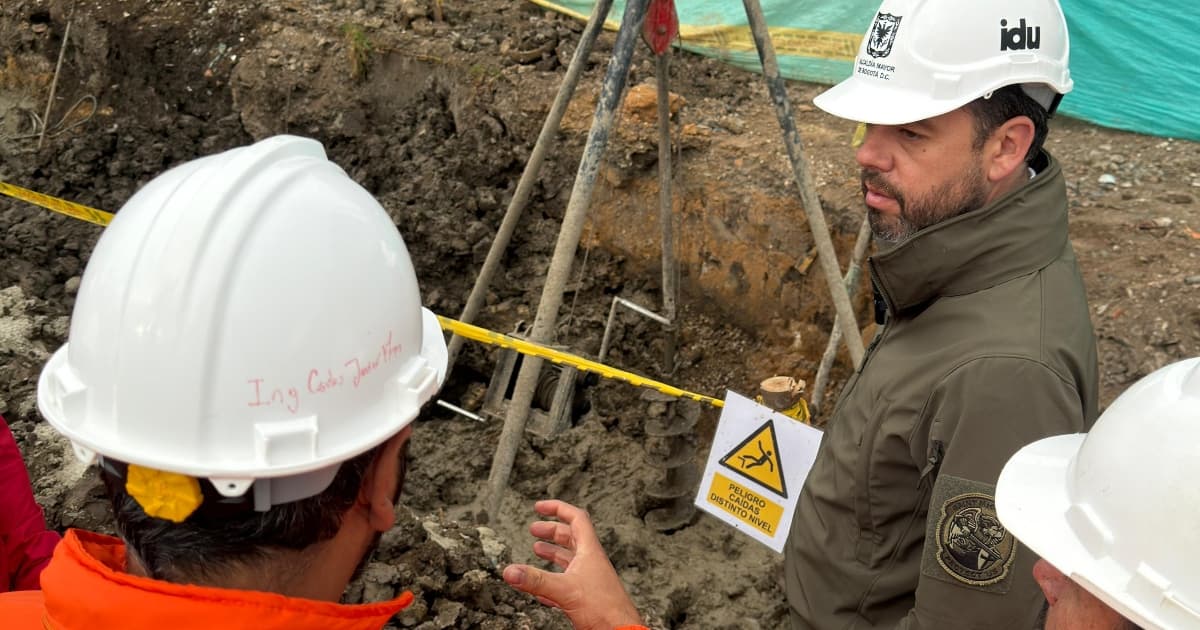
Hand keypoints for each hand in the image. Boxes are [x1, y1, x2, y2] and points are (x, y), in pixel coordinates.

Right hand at [503, 500, 643, 629]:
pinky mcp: (587, 595)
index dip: (557, 508)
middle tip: (534, 529)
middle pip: (570, 537)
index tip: (540, 507)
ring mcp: (590, 578)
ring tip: (537, 550)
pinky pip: (568, 581)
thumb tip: (510, 570)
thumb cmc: (604, 608)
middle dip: (551, 531)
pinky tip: (543, 586)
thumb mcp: (564, 590)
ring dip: (552, 553)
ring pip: (569, 559)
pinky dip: (553, 579)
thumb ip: (536, 580)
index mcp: (590, 551)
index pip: (576, 518)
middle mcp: (591, 561)